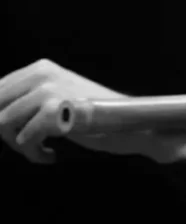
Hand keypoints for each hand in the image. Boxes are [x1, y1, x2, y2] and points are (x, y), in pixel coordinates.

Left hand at [0, 59, 185, 164]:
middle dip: (7, 133)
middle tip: (30, 145)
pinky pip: (24, 138)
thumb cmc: (98, 119)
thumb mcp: (57, 100)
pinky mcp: (55, 111)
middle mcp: (41, 74)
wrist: (134, 126)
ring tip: (42, 150)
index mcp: (39, 69)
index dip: (2, 119)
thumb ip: (26, 103)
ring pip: (3, 124)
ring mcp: (48, 90)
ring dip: (20, 145)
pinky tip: (51, 155)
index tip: (17, 133)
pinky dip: (34, 153)